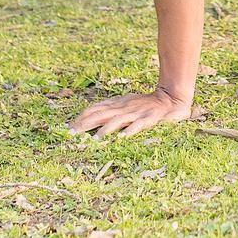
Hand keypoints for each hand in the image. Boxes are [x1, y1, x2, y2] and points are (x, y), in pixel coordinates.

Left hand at [68, 88, 192, 137]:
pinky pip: (138, 125)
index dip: (82, 117)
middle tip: (72, 134)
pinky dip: (130, 130)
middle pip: (102, 115)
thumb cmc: (144, 104)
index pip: (95, 109)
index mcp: (118, 104)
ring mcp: (136, 113)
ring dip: (106, 130)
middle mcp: (124, 107)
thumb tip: (89, 115)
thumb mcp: (125, 103)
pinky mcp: (149, 119)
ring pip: (118, 121)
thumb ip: (110, 109)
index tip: (68, 127)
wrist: (169, 98)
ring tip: (95, 139)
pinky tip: (123, 138)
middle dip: (86, 124)